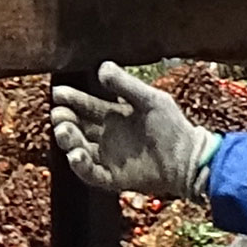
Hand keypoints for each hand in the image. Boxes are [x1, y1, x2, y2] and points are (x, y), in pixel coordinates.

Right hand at [48, 62, 215, 199]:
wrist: (188, 158)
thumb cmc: (172, 126)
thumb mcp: (150, 99)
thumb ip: (126, 85)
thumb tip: (101, 68)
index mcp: (115, 116)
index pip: (86, 106)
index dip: (72, 99)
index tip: (58, 93)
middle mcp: (107, 137)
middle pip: (77, 128)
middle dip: (65, 120)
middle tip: (59, 115)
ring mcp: (108, 158)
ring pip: (79, 149)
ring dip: (68, 141)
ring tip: (65, 131)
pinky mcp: (112, 178)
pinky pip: (91, 173)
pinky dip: (80, 166)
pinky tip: (76, 155)